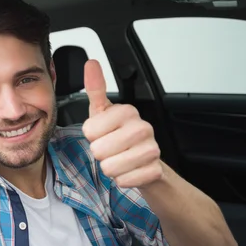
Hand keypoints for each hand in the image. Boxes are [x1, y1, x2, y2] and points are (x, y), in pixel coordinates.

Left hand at [82, 60, 162, 188]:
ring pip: (110, 168)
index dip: (92, 136)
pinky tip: (130, 171)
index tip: (104, 133)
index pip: (89, 131)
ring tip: (121, 160)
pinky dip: (123, 180)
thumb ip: (96, 89)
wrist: (148, 163)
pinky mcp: (155, 170)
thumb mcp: (105, 112)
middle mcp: (142, 127)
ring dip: (111, 169)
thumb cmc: (121, 136)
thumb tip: (91, 63)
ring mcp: (152, 149)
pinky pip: (124, 181)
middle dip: (101, 155)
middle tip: (113, 149)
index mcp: (127, 111)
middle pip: (99, 151)